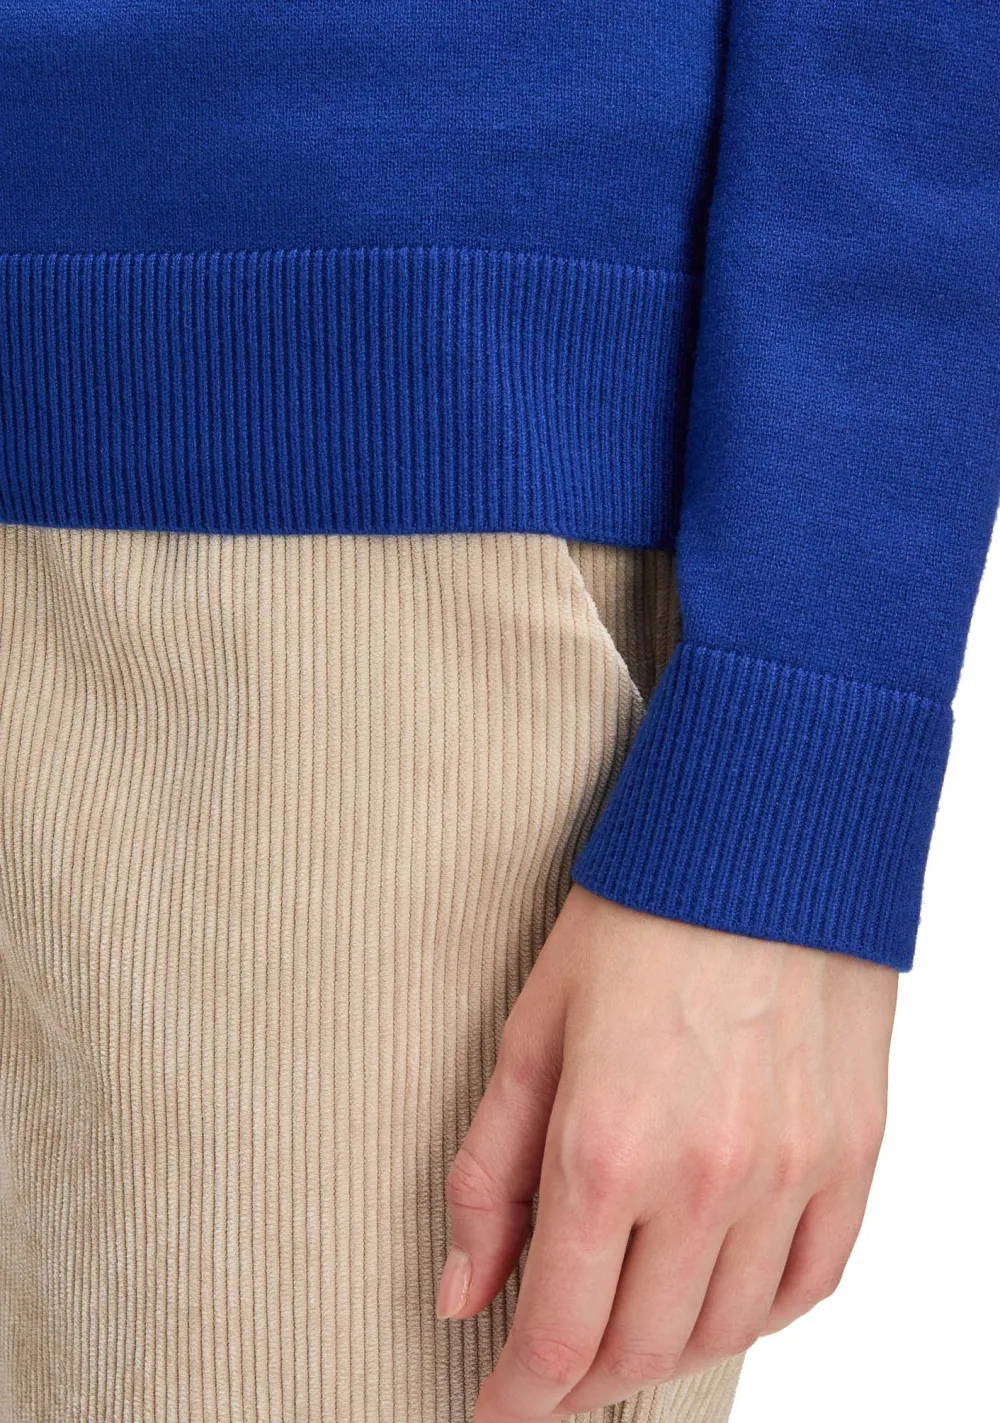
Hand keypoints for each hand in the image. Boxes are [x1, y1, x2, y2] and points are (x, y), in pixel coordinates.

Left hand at [435, 883, 897, 1420]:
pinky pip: (812, 1282)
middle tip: (552, 1363)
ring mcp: (791, 1171)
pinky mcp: (853, 1152)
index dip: (518, 1398)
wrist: (760, 842)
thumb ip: (488, 1173)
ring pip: (726, 1331)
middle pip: (639, 1349)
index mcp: (604, 1146)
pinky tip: (719, 1291)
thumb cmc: (634, 920)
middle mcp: (705, 1178)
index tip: (497, 1416)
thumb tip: (462, 1293)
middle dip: (581, 1378)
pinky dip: (758, 1312)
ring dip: (664, 1350)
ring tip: (627, 1325)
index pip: (557, 1334)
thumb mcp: (529, 1031)